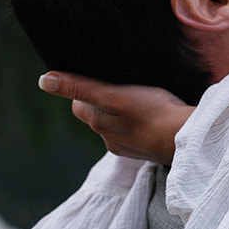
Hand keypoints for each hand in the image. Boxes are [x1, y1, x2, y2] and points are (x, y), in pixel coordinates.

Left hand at [39, 72, 192, 163]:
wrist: (185, 139)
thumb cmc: (152, 111)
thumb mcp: (113, 94)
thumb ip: (79, 87)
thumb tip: (43, 80)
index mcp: (97, 122)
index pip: (78, 102)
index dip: (85, 88)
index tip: (99, 77)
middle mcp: (107, 137)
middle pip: (96, 114)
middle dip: (103, 100)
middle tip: (121, 84)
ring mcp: (126, 146)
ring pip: (116, 124)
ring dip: (122, 113)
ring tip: (140, 98)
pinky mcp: (144, 151)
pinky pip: (134, 133)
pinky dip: (138, 124)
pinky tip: (152, 116)